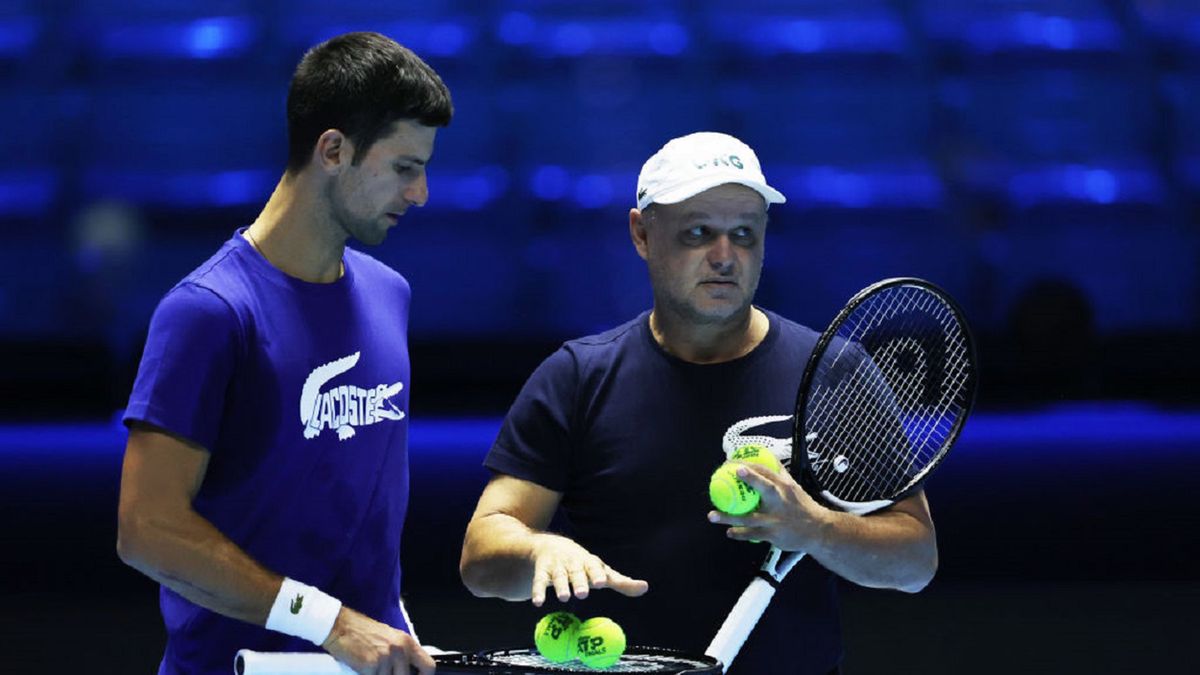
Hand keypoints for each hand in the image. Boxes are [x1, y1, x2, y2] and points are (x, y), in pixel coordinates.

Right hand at [322, 606, 434, 674]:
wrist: (340, 626)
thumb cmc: (362, 631)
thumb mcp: (390, 638)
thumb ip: (402, 654)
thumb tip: (408, 671)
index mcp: (407, 642)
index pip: (429, 666)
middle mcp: (399, 650)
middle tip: (382, 671)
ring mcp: (385, 658)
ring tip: (371, 666)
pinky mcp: (371, 666)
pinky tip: (362, 668)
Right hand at [528, 533, 648, 605]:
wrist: (550, 546)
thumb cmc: (582, 565)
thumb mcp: (601, 571)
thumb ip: (621, 582)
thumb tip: (645, 588)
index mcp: (589, 562)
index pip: (595, 567)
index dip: (597, 574)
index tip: (602, 583)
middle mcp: (573, 563)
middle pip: (576, 572)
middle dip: (579, 581)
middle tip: (582, 594)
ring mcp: (556, 566)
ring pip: (558, 576)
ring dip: (560, 586)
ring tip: (564, 597)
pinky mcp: (541, 571)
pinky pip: (539, 581)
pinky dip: (538, 591)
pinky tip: (539, 603)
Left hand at [707, 463, 832, 550]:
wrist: (818, 531)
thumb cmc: (803, 507)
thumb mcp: (794, 488)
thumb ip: (780, 474)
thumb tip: (769, 457)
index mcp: (785, 488)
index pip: (768, 472)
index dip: (752, 465)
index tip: (734, 462)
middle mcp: (780, 501)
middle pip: (765, 487)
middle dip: (750, 478)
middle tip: (732, 472)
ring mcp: (775, 519)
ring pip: (749, 518)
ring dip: (729, 517)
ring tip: (712, 515)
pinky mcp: (772, 534)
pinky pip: (752, 534)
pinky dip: (739, 534)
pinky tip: (729, 532)